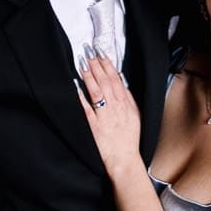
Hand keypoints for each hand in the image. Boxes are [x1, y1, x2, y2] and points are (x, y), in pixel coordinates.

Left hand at [76, 54, 142, 177]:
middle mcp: (115, 108)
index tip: (100, 52)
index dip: (107, 64)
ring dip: (89, 76)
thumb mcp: (135, 115)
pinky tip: (76, 86)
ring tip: (82, 62)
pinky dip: (81, 97)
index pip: (115, 79)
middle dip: (97, 64)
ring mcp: (104, 116)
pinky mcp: (94, 127)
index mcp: (125, 104)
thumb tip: (122, 80)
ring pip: (97, 92)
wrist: (124, 160)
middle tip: (88, 51)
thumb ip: (128, 97)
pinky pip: (87, 109)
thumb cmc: (129, 139)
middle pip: (105, 81)